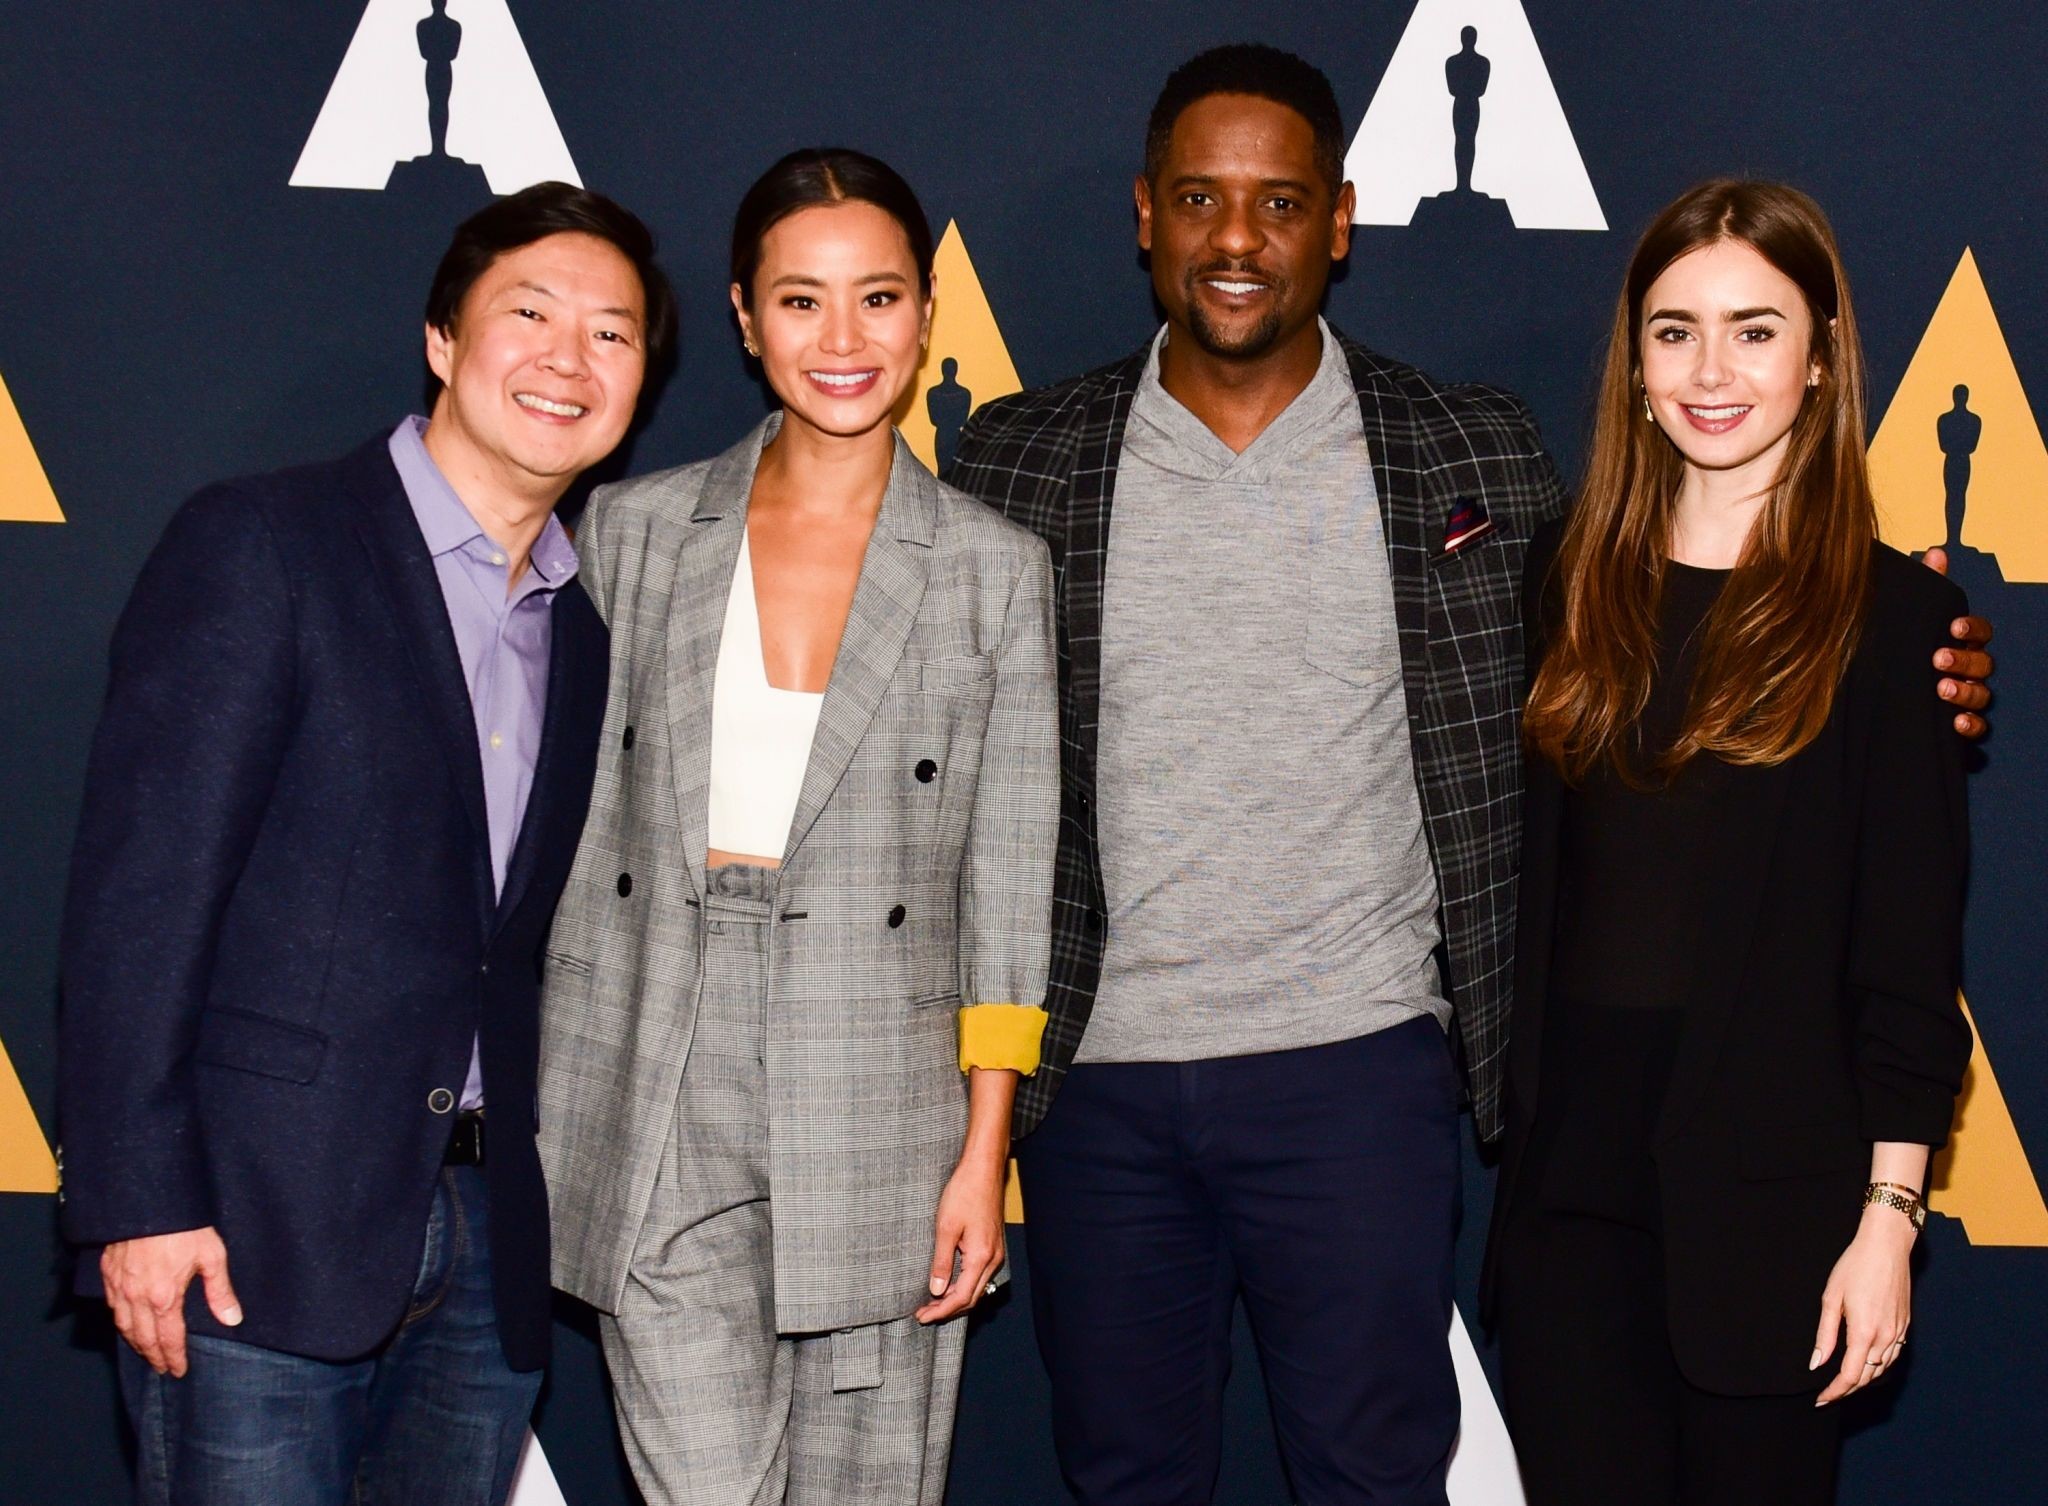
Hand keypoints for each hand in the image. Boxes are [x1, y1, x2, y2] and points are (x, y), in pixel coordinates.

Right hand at [101, 1227, 241, 1376]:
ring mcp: (119, 1288)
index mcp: (164, 1298)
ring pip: (124, 1327)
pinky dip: (120, 1324)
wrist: (149, 1202)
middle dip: (153, 1357)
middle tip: (162, 1369)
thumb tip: (232, 1319)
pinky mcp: (108, 1275)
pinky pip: (112, 1309)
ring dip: (136, 1344)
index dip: (174, 1357)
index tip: (178, 1370)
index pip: (168, 1339)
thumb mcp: (212, 1256)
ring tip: (146, 1354)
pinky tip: (127, 1326)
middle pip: (143, 1339)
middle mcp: (137, 1298)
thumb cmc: (185, 1227)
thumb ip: (220, 1291)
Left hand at [915, 1152, 1006, 1323]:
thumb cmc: (964, 1193)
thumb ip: (941, 1262)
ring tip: (931, 1301)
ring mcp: (995, 1253)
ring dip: (955, 1298)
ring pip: (976, 1288)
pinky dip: (963, 1284)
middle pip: (972, 1297)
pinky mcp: (992, 1246)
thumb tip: (936, 1290)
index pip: (962, 1297)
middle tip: (923, 1313)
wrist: (983, 1170)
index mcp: (981, 1257)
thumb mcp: (946, 1227)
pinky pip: (979, 1275)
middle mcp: (993, 1259)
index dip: (941, 1311)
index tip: (922, 1316)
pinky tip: (947, 1282)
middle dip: (948, 1309)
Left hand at [1809, 1205, 1913, 1404]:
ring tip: (1843, 1384)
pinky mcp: (1905, 1326)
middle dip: (1847, 1390)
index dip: (1835, 1391)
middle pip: (1867, 1377)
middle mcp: (1885, 1337)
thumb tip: (1817, 1362)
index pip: (1850, 1375)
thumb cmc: (1855, 1267)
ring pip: (1881, 1370)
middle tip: (1827, 1394)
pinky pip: (1892, 1357)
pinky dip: (1878, 1368)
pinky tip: (1867, 1366)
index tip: (1821, 1399)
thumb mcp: (1832, 1298)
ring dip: (1863, 1381)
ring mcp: (1898, 1333)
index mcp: (1864, 1332)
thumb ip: (1826, 1334)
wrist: (1887, 1247)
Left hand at [1919, 548, 1993, 737]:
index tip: (1953, 626)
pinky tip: (1957, 723)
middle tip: (1938, 659)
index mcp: (1960, 644)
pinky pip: (1977, 727)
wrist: (1875, 697)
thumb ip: (1926, 587)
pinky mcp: (1957, 724)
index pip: (1980, 633)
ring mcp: (1966, 697)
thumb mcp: (1907, 621)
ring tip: (1942, 689)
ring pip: (1981, 694)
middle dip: (1963, 660)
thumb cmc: (1901, 652)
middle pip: (1982, 664)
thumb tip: (1936, 552)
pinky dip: (1971, 725)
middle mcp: (1969, 670)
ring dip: (1965, 691)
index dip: (1971, 628)